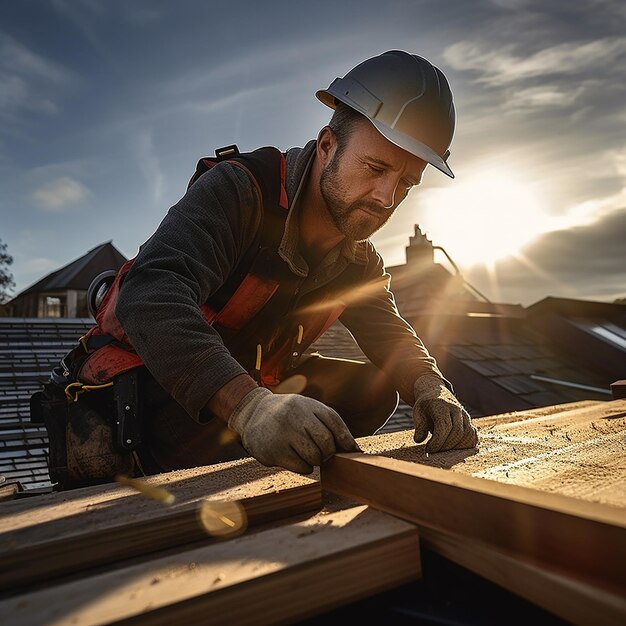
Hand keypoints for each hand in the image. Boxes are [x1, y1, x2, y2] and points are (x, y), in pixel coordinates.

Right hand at [228, 387, 359, 472]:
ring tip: (306, 453)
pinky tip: (295, 458)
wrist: (253, 413)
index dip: (346, 439)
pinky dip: (304, 467)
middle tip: (323, 454)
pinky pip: (301, 467)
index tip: (352, 451)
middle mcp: (294, 416)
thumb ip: (329, 424)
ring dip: (315, 460)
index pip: (334, 422)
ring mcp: (283, 433)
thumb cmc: (289, 414)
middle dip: (329, 452)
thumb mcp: (307, 410)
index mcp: (307, 404)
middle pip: (326, 442)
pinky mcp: (273, 451)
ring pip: (315, 457)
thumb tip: (355, 450)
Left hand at [412, 374, 477, 453]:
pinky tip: (454, 448)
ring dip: (457, 447)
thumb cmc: (426, 406)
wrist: (437, 394)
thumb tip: (419, 440)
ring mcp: (465, 415)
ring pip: (468, 434)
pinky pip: (473, 436)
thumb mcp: (418, 412)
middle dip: (446, 446)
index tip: (429, 449)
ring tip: (444, 450)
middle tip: (435, 451)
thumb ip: (419, 426)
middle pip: (457, 432)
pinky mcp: (469, 422)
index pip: (443, 427)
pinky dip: (466, 445)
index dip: (437, 442)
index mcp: (441, 406)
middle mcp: (456, 409)